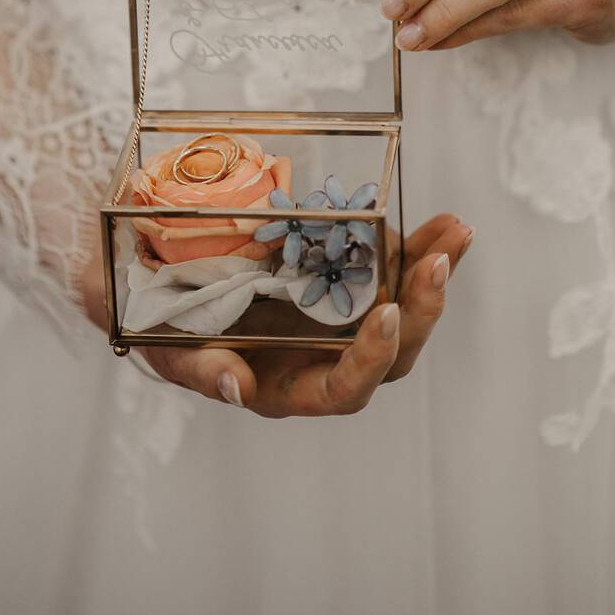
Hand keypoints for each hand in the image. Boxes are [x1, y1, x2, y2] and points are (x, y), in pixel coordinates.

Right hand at [132, 215, 471, 416]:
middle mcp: (323, 359)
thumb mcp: (166, 345)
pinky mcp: (343, 280)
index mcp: (287, 386)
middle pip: (392, 353)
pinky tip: (445, 225)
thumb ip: (198, 370)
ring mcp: (338, 319)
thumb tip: (236, 388)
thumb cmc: (161, 324)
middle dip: (422, 308)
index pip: (343, 390)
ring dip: (432, 270)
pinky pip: (392, 271)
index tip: (384, 314)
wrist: (157, 279)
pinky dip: (420, 248)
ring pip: (403, 310)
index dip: (368, 359)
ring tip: (456, 229)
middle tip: (437, 259)